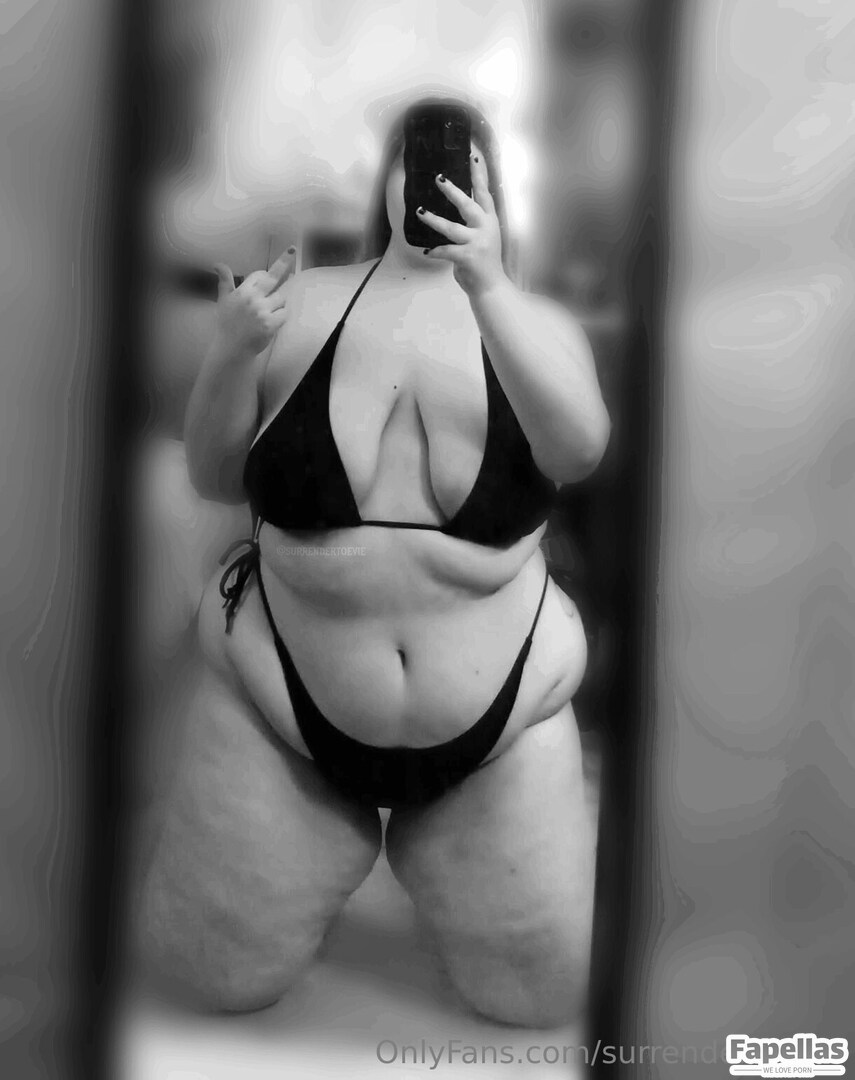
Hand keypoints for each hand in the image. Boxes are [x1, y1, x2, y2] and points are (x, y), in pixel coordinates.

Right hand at [213, 247, 296, 356]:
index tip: (266, 277)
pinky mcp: (271, 324)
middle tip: (292, 250)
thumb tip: (218, 264)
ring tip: (271, 308)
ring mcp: (263, 311)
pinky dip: (283, 314)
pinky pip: (285, 313)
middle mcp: (253, 298)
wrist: (231, 348)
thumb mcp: (223, 300)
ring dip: (281, 300)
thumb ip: (225, 281)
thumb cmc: (227, 324)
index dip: (264, 275)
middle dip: (284, 262)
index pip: (259, 275)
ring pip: (282, 297)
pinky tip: (275, 320)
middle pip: (273, 277)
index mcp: (242, 291)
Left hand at [418, 152, 506, 297]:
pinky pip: (446, 250)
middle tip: (438, 178)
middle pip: (468, 204)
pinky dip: (435, 251)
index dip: (479, 175)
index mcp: (490, 221)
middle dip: (452, 190)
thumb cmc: (484, 263)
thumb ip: (473, 225)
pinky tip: (427, 252)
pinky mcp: (468, 256)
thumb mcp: (483, 238)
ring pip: (451, 227)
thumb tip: (455, 211)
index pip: (485, 193)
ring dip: (433, 219)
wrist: (491, 287)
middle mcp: (485, 228)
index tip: (473, 156)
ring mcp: (477, 242)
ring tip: (420, 211)